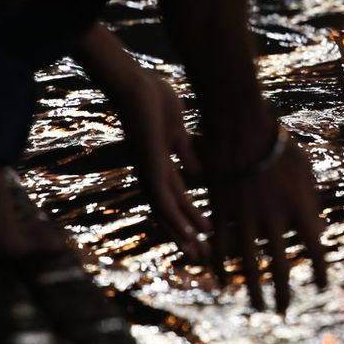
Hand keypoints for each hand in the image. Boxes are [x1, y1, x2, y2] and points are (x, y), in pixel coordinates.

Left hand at [114, 72, 211, 263]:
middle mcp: (153, 175)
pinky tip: (190, 233)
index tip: (208, 235)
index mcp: (161, 166)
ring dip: (183, 235)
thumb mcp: (178, 132)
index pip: (178, 199)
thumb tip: (199, 171)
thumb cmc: (154, 101)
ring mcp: (149, 173)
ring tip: (199, 254)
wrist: (135, 86)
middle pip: (171, 213)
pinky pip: (163, 199)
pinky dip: (177, 218)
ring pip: (167, 213)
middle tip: (203, 257)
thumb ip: (187, 152)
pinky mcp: (150, 168)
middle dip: (188, 235)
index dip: (192, 219)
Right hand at [203, 128, 327, 312]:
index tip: (321, 287)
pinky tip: (225, 282)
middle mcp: (274, 219)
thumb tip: (317, 230)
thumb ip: (312, 202)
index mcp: (300, 207)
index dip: (320, 271)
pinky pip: (222, 247)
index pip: (315, 249)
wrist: (240, 126)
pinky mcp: (223, 212)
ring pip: (249, 265)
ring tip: (257, 307)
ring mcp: (246, 218)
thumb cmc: (278, 144)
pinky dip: (223, 267)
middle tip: (283, 311)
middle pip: (281, 267)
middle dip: (283, 293)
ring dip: (254, 289)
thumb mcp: (305, 171)